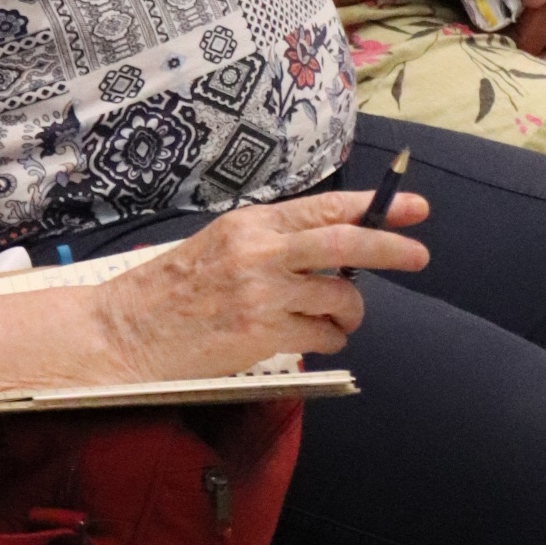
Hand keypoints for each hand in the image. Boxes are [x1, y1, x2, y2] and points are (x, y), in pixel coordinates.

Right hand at [100, 190, 431, 377]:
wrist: (125, 333)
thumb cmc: (173, 290)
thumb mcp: (223, 244)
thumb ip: (274, 241)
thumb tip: (335, 244)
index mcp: (253, 223)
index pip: (328, 206)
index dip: (377, 208)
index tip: (414, 207)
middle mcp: (261, 252)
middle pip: (346, 243)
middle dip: (390, 248)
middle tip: (420, 255)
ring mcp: (262, 294)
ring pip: (339, 298)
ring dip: (350, 311)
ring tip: (338, 317)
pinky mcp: (260, 334)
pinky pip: (321, 335)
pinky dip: (329, 338)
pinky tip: (314, 338)